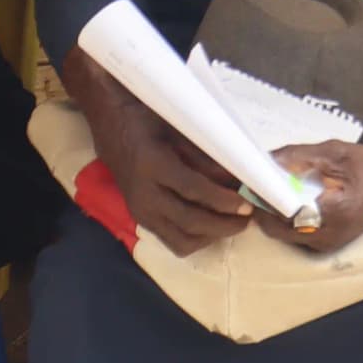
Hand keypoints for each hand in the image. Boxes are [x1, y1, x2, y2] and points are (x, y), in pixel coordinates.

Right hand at [82, 82, 252, 254]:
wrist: (113, 128)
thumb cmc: (151, 121)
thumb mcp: (181, 130)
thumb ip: (207, 157)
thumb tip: (239, 179)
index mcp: (152, 164)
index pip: (192, 189)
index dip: (223, 200)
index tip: (248, 203)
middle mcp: (144, 193)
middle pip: (189, 221)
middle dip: (225, 224)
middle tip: (248, 217)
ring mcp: (140, 211)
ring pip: (182, 239)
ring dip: (213, 236)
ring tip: (235, 223)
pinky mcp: (142, 220)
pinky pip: (173, 241)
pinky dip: (198, 240)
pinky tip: (214, 227)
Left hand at [257, 131, 362, 255]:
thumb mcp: (333, 152)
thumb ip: (298, 156)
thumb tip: (265, 160)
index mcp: (336, 211)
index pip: (285, 214)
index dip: (265, 200)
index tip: (253, 184)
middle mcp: (332, 234)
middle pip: (279, 229)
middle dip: (265, 209)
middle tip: (259, 187)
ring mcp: (330, 243)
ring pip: (285, 235)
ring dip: (274, 215)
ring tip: (274, 192)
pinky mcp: (327, 245)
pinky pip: (296, 236)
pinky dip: (287, 220)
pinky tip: (289, 202)